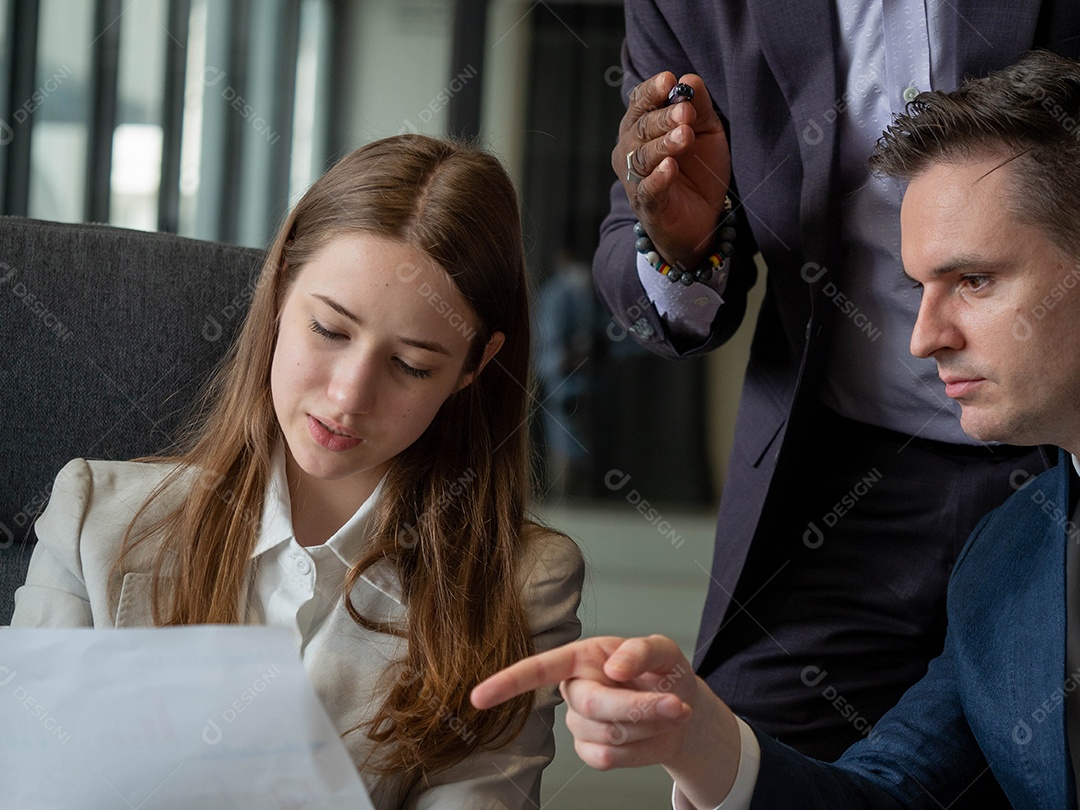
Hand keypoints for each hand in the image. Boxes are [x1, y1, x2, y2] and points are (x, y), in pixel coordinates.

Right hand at [471, 635, 740, 806]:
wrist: (682, 710)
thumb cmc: (664, 673)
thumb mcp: (663, 650)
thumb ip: (641, 651)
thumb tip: (614, 668)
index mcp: (582, 657)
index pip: (537, 669)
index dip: (507, 683)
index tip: (477, 697)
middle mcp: (575, 689)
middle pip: (592, 705)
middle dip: (637, 706)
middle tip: (674, 704)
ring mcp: (581, 724)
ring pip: (607, 735)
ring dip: (647, 726)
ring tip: (665, 712)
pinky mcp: (593, 752)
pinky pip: (610, 759)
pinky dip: (641, 749)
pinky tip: (650, 734)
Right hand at [615, 72, 731, 271]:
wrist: (701, 219)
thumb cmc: (698, 170)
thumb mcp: (705, 131)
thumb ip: (699, 106)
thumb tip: (689, 78)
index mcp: (641, 127)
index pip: (639, 103)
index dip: (651, 91)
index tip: (669, 80)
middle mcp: (631, 150)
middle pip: (641, 127)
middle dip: (663, 117)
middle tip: (685, 112)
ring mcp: (636, 179)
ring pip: (643, 157)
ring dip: (663, 144)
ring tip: (683, 135)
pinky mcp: (647, 205)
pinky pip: (648, 189)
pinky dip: (658, 178)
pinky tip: (669, 167)